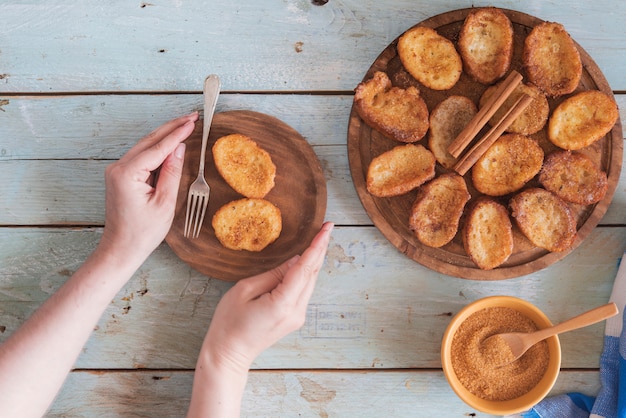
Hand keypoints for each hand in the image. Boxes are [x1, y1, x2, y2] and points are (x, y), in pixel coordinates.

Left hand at [99, 112, 197, 262]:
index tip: (193, 122)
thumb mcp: (165, 203)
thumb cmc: (143, 232)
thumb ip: (172, 172)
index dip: (177, 134)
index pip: (158, 147)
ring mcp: (117, 170)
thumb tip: (179, 148)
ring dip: (165, 135)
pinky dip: (157, 148)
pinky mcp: (120, 175)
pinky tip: (171, 142)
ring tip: (185, 125)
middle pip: (149, 140)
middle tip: (192, 117)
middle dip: (172, 127)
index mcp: (127, 173)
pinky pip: (142, 156)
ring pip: (145, 146)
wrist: (121, 248)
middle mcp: (118, 167)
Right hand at [203, 222, 333, 374]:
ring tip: (318, 238)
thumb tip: (294, 261)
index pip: (305, 268)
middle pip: (312, 274)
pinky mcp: (294, 319)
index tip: (327, 228)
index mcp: (282, 303)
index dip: (317, 245)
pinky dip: (306, 273)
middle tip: (326, 227)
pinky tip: (306, 261)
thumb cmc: (228, 323)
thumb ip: (272, 274)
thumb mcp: (244, 290)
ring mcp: (297, 317)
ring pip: (310, 282)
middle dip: (320, 249)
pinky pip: (303, 290)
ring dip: (314, 260)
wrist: (229, 354)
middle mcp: (296, 311)